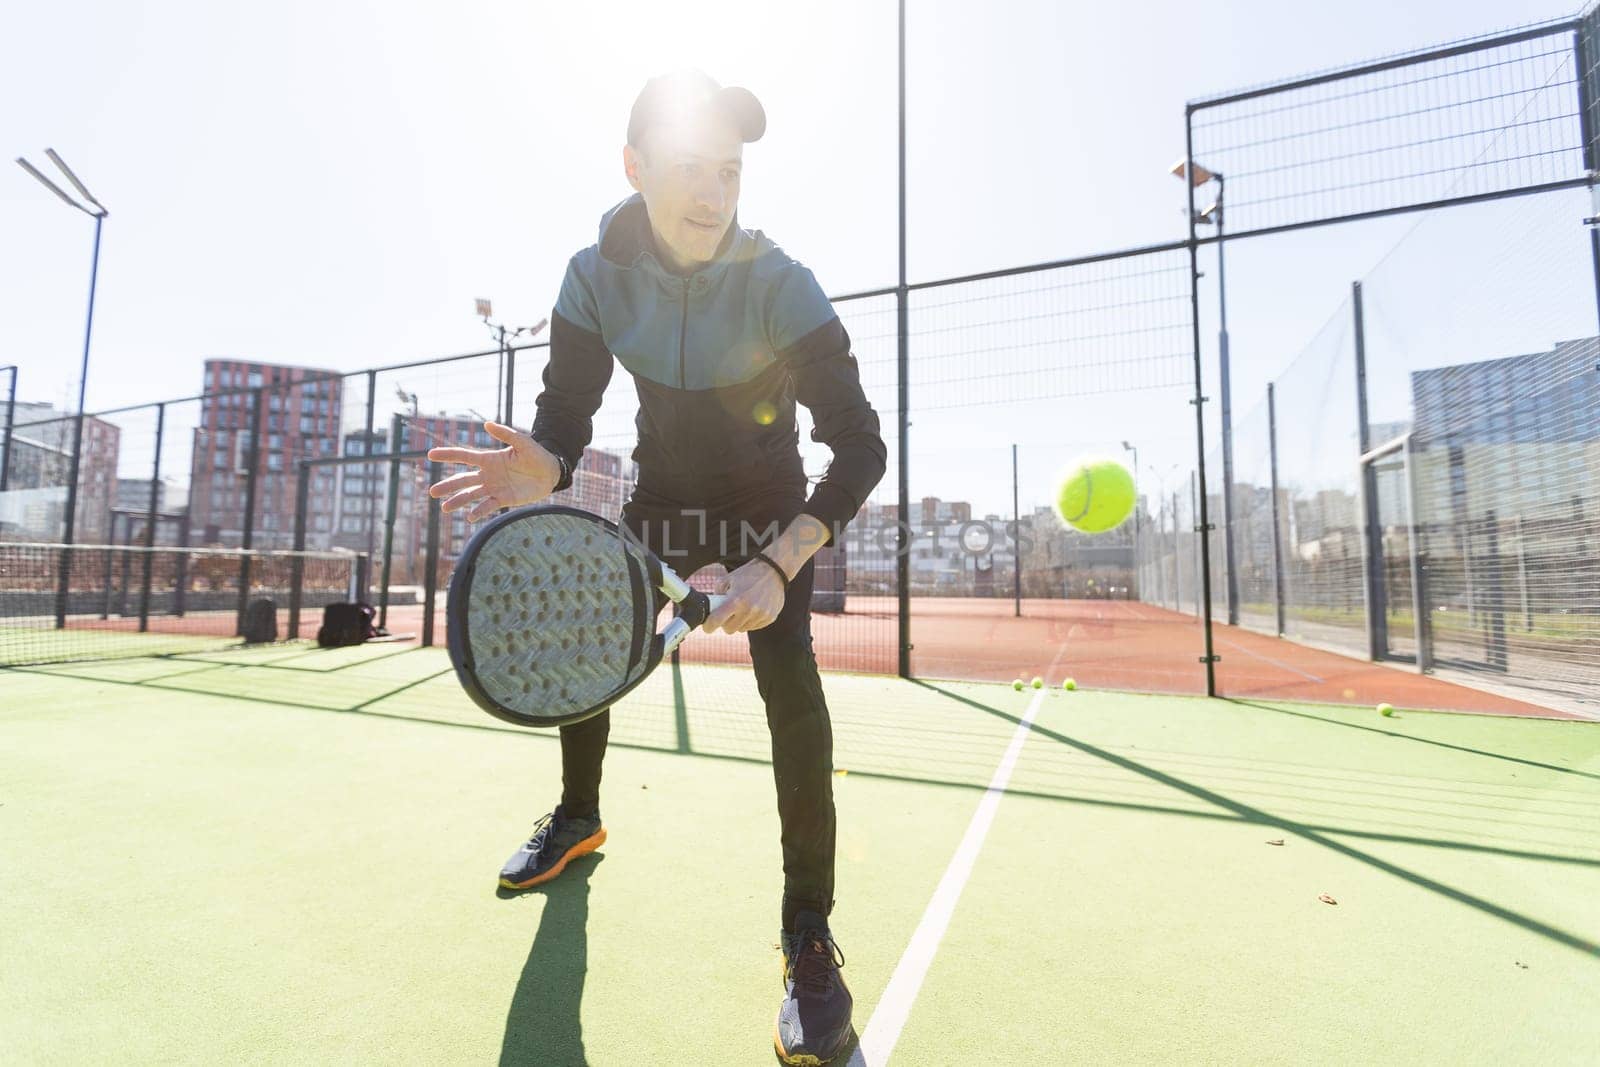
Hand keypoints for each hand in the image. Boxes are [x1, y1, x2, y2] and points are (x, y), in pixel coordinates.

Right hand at [426, 422, 561, 521]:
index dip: (448, 455)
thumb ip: (505, 434)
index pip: (464, 457)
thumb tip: (487, 424)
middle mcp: (488, 474)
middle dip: (447, 486)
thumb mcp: (522, 442)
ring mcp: (494, 488)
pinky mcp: (503, 499)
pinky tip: (470, 516)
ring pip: (471, 495)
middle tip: (432, 492)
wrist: (550, 473)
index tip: (430, 455)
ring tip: (444, 508)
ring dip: (457, 501)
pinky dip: (478, 511)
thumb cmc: (536, 455)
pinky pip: (487, 506)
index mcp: (489, 459)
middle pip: (463, 480)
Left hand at [702, 558, 786, 634]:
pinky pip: (754, 627)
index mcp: (736, 599)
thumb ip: (717, 594)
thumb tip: (711, 607)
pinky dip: (751, 621)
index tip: (707, 627)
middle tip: (727, 615)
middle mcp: (749, 609)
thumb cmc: (749, 574)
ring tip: (743, 608)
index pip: (716, 620)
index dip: (708, 626)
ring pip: (742, 629)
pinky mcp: (770, 617)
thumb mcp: (728, 579)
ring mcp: (761, 615)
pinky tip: (753, 609)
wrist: (773, 571)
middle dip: (726, 623)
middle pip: (729, 629)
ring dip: (739, 622)